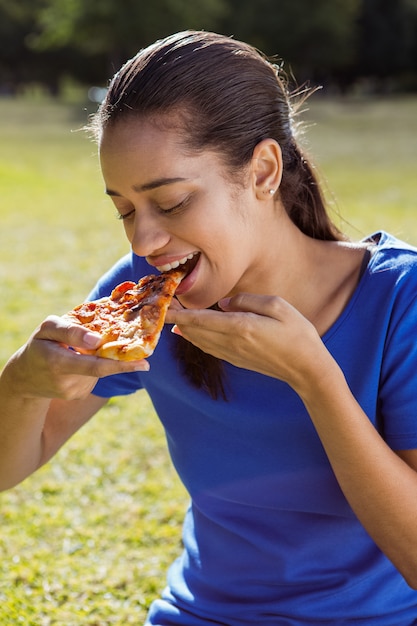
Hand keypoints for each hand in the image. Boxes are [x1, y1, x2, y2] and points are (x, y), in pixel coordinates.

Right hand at [5, 315, 147, 400]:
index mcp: (58, 362)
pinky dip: (94, 366)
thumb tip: (98, 339)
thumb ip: (72, 331)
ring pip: (100, 371)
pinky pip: (95, 377)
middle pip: (102, 369)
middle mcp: (67, 382)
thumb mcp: (48, 329)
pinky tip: (80, 362)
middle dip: (121, 362)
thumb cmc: (39, 345)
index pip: (96, 366)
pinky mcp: (78, 395)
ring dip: (101, 359)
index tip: (144, 364)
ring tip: (83, 351)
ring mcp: (74, 392)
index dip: (121, 365)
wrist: (24, 378)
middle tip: (143, 359)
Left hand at [166, 293, 328, 388]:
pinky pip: (209, 348)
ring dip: (184, 329)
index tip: (162, 306)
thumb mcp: (277, 305)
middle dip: (177, 318)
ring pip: (199, 340)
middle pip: (194, 330)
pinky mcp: (237, 360)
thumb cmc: (298, 333)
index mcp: (240, 326)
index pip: (201, 318)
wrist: (307, 368)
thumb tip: (223, 303)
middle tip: (163, 305)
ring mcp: (233, 354)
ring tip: (172, 316)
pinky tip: (189, 333)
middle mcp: (231, 342)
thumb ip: (246, 300)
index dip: (178, 312)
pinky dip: (195, 338)